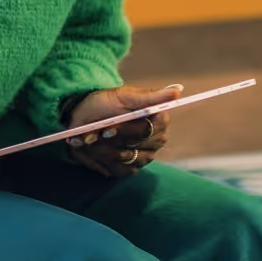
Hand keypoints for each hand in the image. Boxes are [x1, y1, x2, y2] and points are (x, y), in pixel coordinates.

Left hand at [65, 83, 182, 176]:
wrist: (84, 118)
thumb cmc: (104, 103)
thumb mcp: (124, 96)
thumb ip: (151, 96)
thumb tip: (178, 89)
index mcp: (157, 121)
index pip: (149, 130)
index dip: (127, 130)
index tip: (108, 128)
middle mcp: (155, 141)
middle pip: (137, 147)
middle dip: (111, 140)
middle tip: (94, 134)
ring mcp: (144, 156)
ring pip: (127, 159)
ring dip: (103, 150)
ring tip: (89, 140)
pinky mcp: (130, 168)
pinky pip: (119, 170)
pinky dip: (102, 161)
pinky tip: (93, 150)